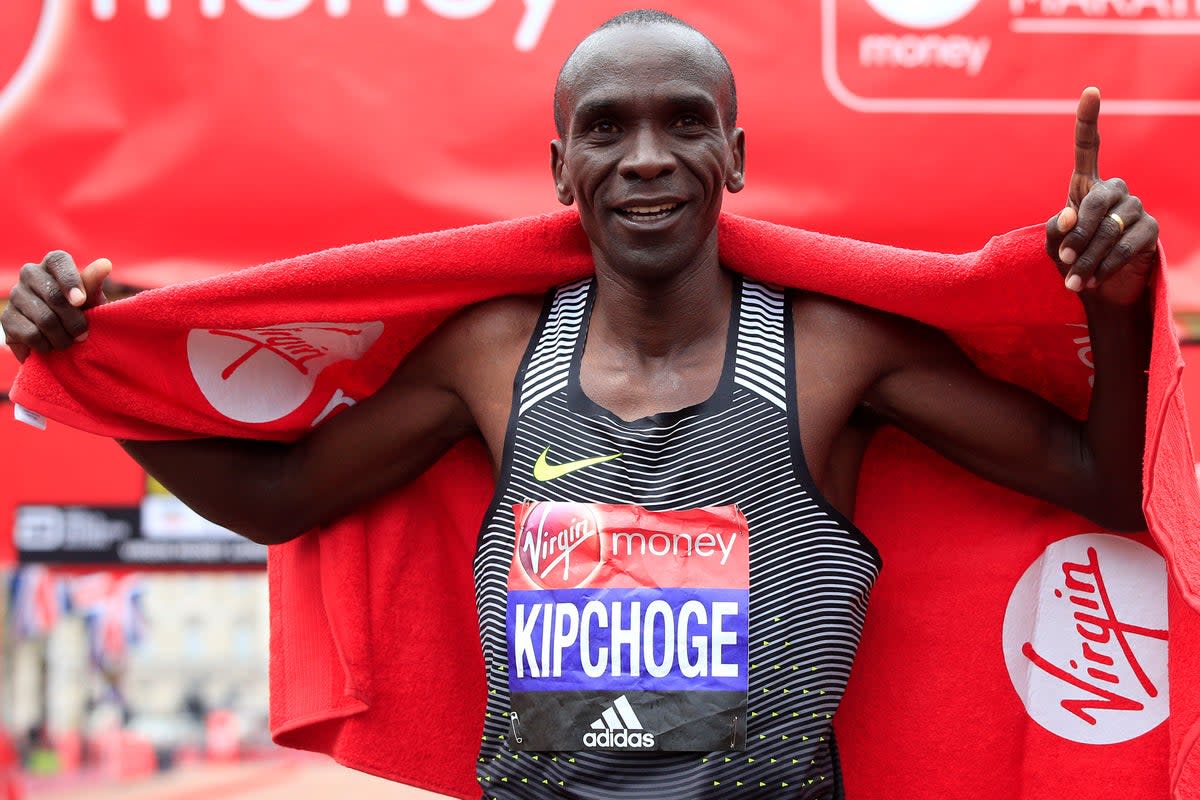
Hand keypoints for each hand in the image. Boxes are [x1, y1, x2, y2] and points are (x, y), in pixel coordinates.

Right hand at [2, 252, 110, 361]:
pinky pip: (31, 334)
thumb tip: (105, 264)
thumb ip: (93, 283)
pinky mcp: (7, 318)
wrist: (61, 338)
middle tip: (83, 335)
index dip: (70, 281)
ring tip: (69, 342)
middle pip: (54, 296)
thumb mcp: (91, 299)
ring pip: (44, 318)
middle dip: (74, 321)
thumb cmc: (81, 311)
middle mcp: (30, 273)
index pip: (59, 261)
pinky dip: (47, 346)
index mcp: (53, 264)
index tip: (80, 301)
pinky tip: (50, 346)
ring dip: (63, 337)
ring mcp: (16, 295)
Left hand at [1045, 87, 1157, 306]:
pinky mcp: (1150, 230)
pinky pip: (1126, 246)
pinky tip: (1092, 281)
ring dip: (1088, 258)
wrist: (1097, 286)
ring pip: (1110, 229)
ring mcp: (1136, 207)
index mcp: (1086, 185)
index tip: (1090, 91)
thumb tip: (1072, 216)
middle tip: (1063, 260)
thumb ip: (1057, 228)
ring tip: (1073, 280)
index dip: (1088, 120)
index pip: (1088, 148)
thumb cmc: (1071, 258)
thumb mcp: (1054, 243)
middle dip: (1078, 235)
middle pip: (1096, 202)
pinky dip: (1104, 266)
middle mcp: (1115, 190)